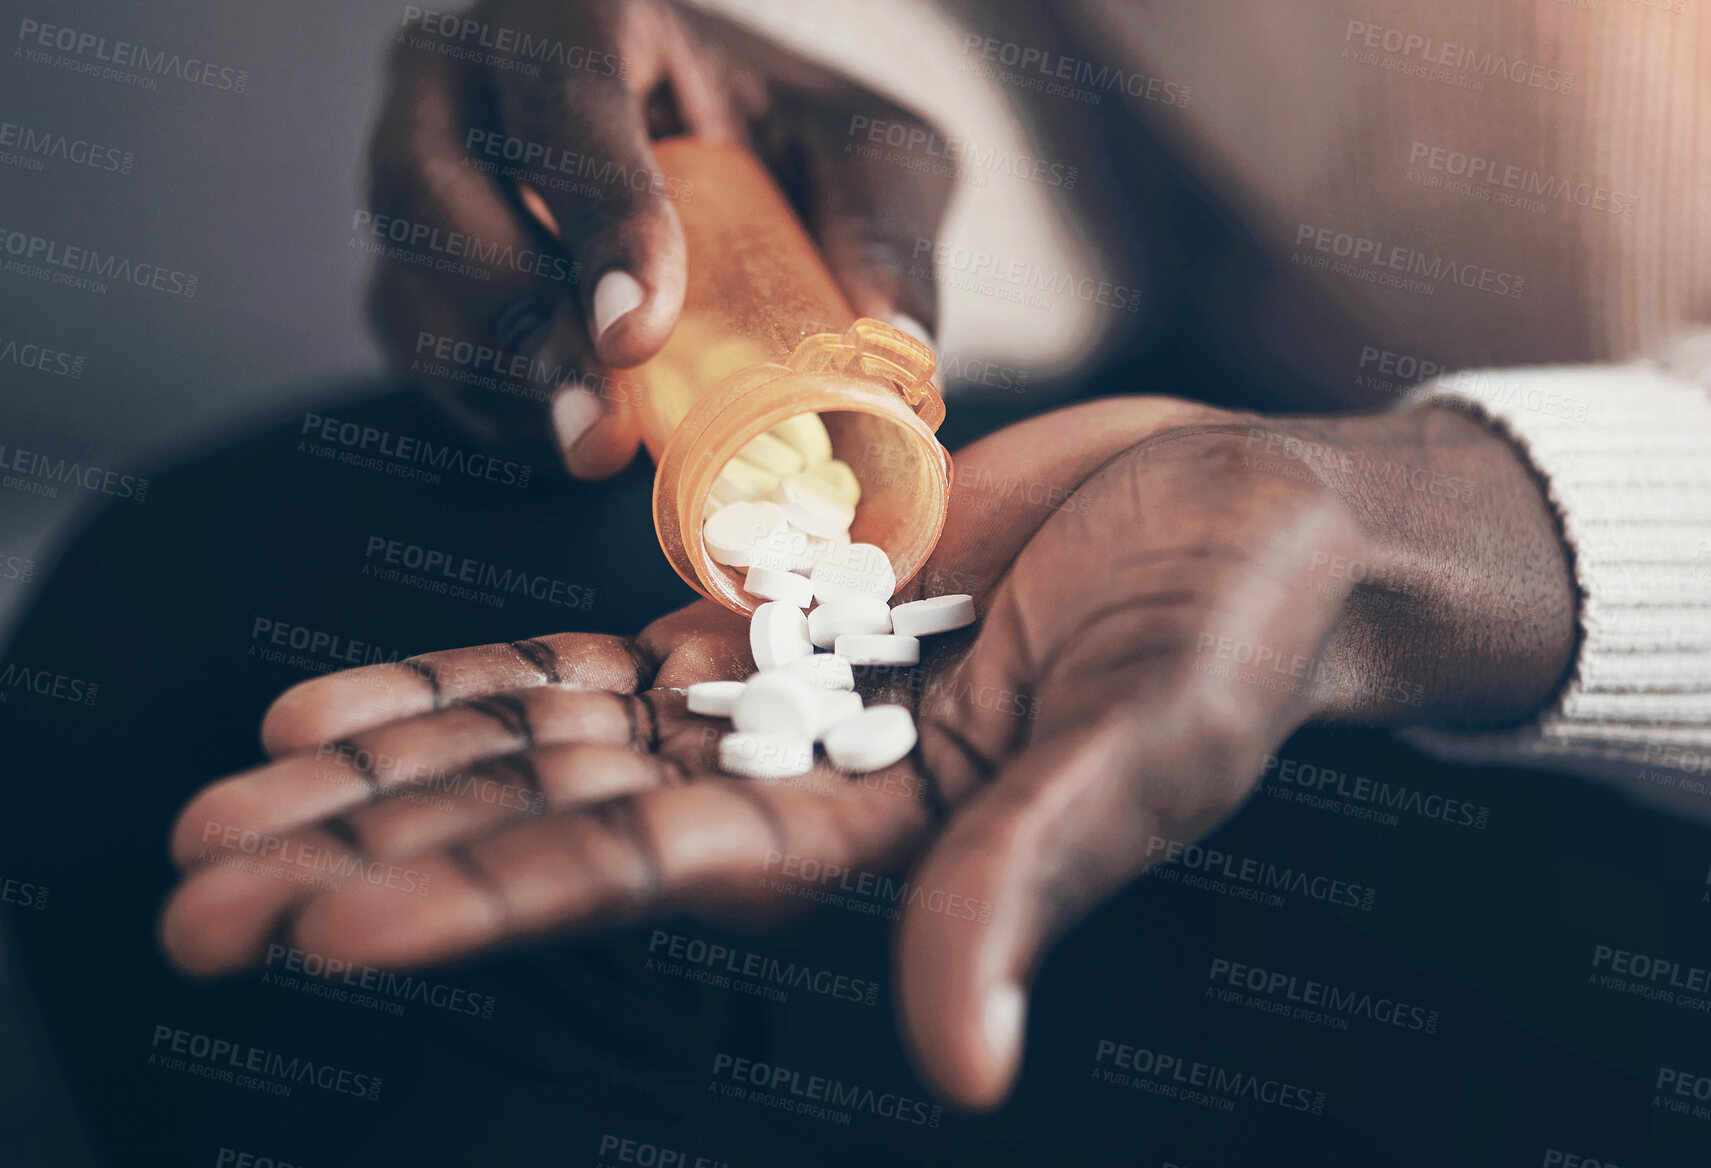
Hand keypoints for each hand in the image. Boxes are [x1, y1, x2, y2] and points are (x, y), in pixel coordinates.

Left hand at [159, 397, 1574, 1108]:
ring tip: (240, 796)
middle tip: (203, 891)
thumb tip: (958, 1062)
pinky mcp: (770, 614)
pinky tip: (358, 702)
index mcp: (881, 842)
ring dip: (397, 769)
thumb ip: (1026, 881)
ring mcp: (773, 701)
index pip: (647, 877)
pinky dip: (482, 678)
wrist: (1246, 510)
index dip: (485, 899)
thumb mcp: (1146, 747)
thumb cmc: (1235, 629)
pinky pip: (598, 656)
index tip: (324, 934)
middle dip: (383, 854)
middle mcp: (798, 785)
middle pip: (553, 823)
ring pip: (548, 742)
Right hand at [367, 0, 951, 475]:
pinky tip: (561, 434)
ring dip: (495, 375)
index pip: (568, 96)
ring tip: (590, 449)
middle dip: (519, 319)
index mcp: (586, 13)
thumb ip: (883, 229)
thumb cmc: (791, 137)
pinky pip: (413, 334)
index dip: (595, 216)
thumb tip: (896, 349)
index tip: (636, 333)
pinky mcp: (414, 254)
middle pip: (437, 186)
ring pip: (408, 269)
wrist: (729, 151)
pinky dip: (482, 399)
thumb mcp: (868, 155)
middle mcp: (473, 72)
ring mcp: (420, 159)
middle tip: (601, 429)